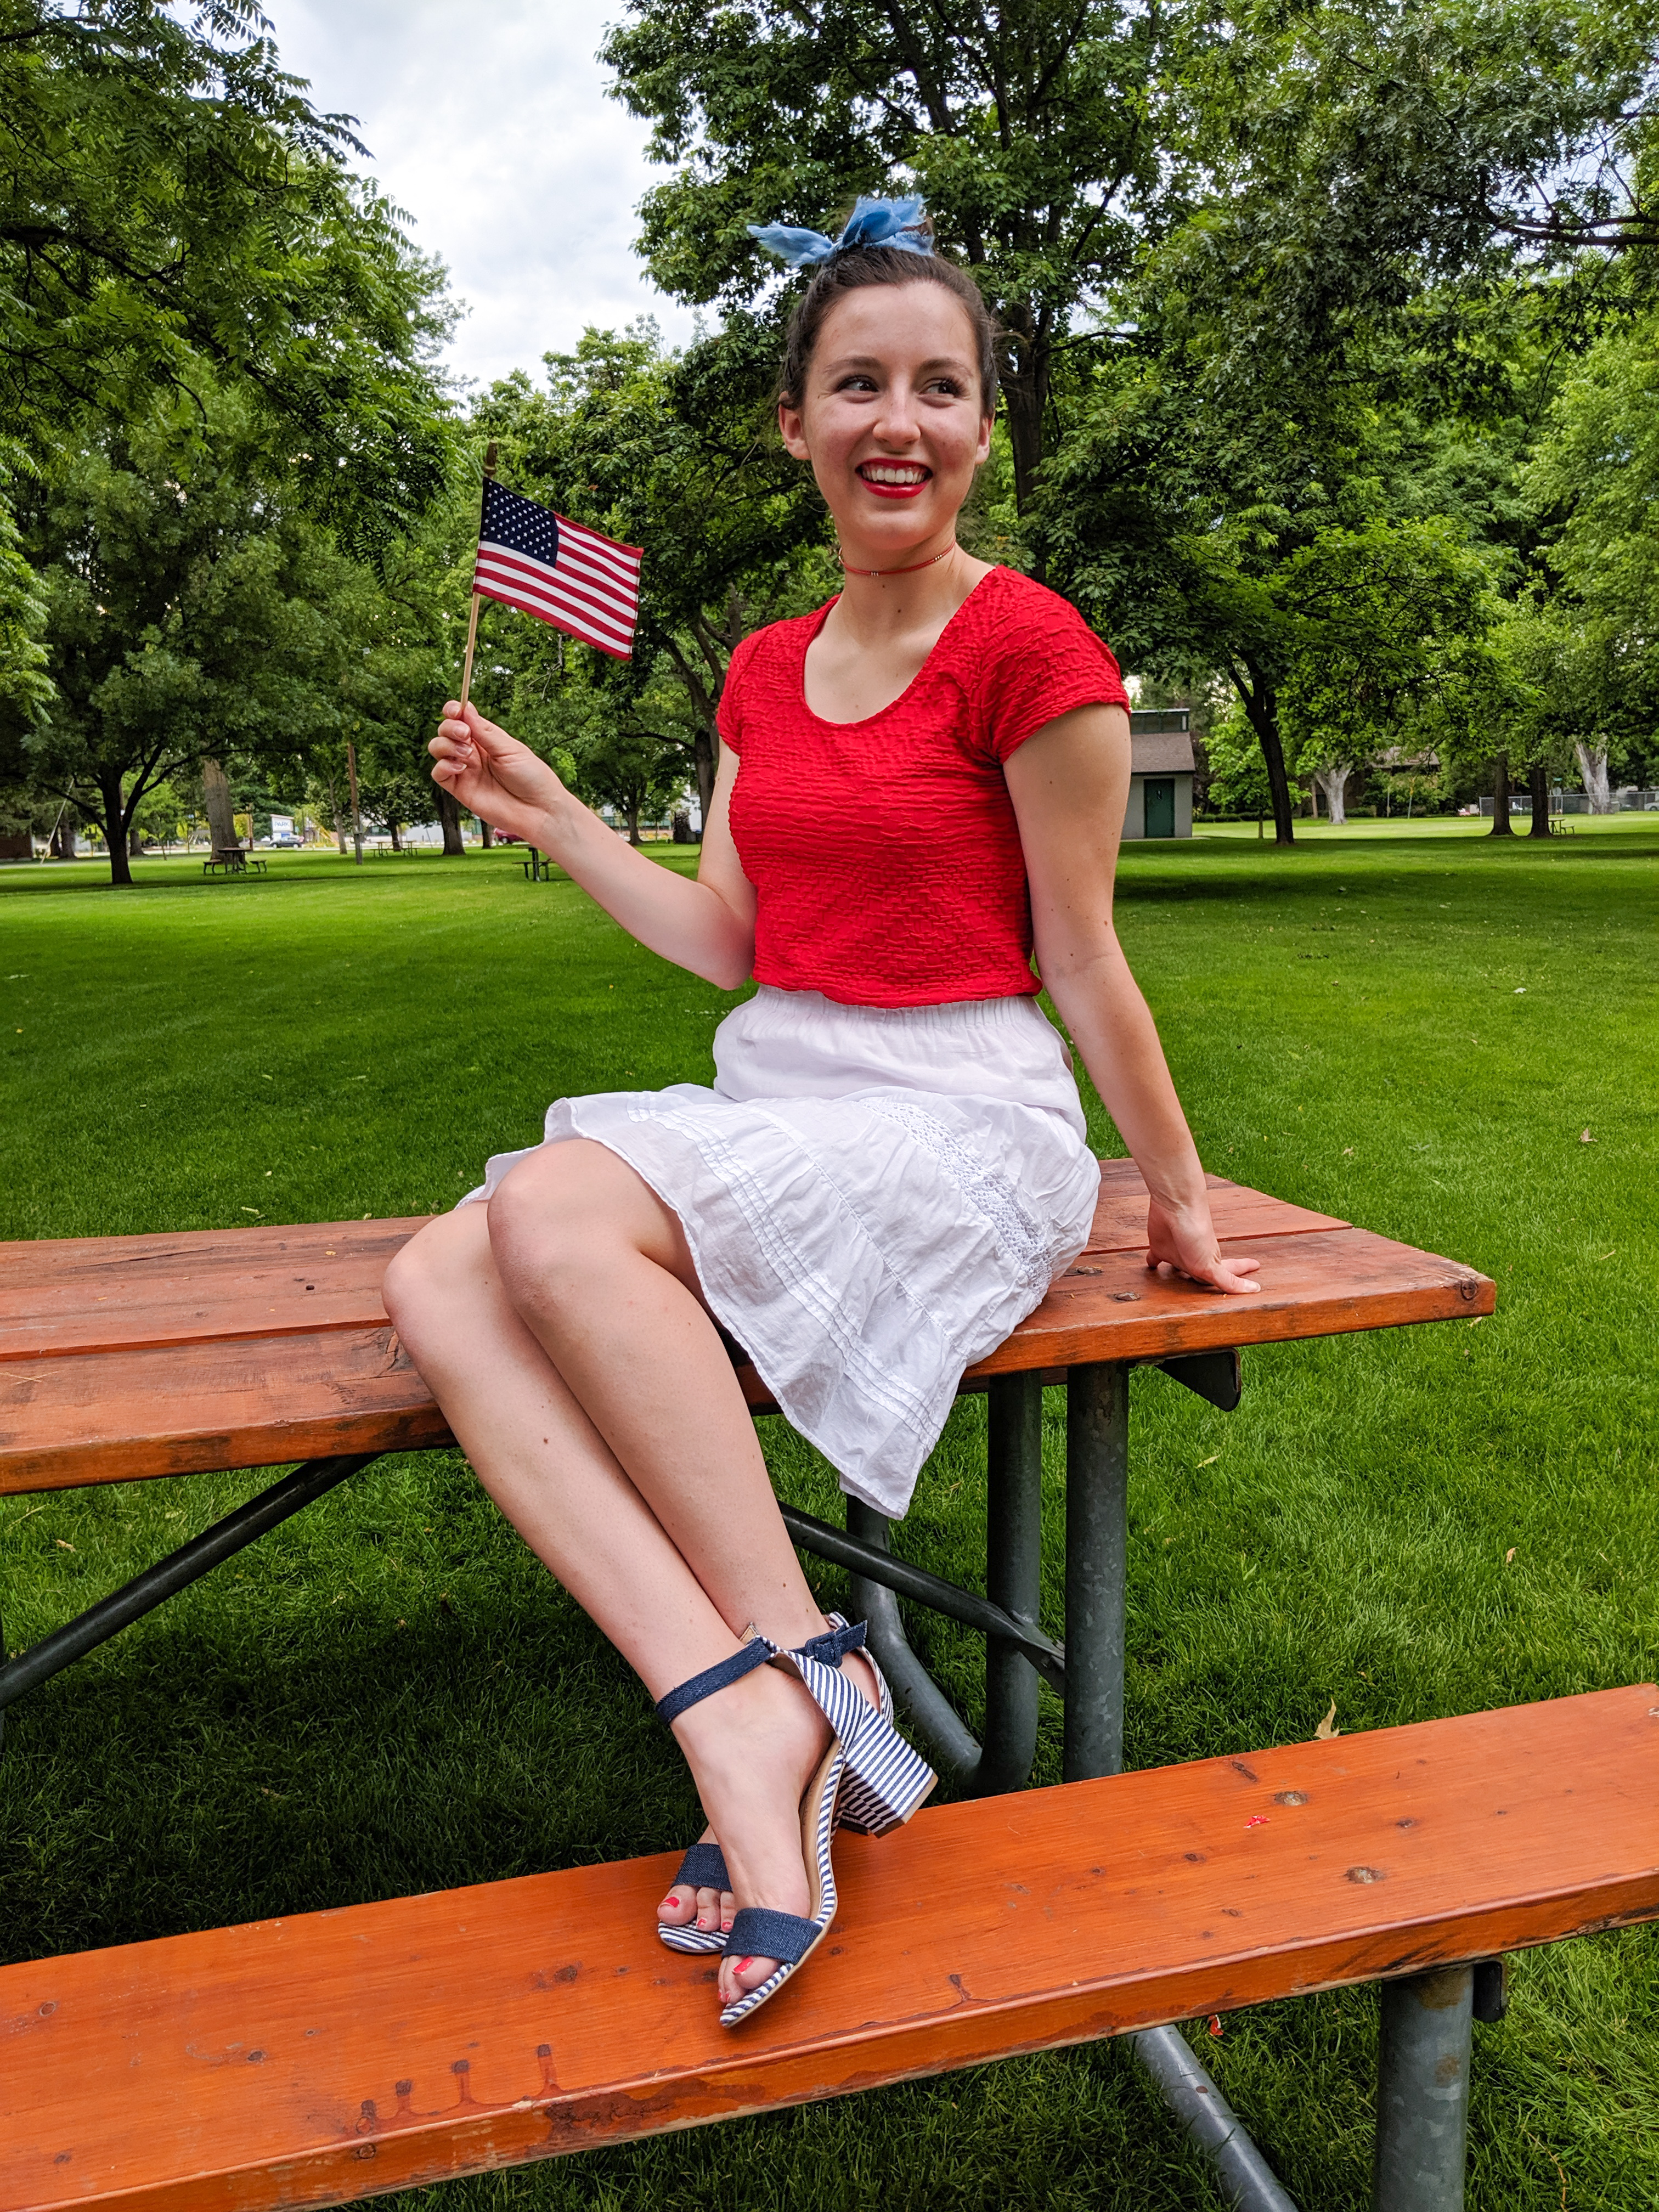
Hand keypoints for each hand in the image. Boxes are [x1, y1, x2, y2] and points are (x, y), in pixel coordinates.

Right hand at [429, 700, 564, 845]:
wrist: (539, 810)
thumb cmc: (532, 778)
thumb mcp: (510, 748)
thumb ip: (485, 731)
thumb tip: (466, 708)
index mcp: (487, 738)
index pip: (462, 719)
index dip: (453, 711)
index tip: (456, 710)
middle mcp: (474, 752)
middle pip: (445, 731)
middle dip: (450, 728)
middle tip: (465, 735)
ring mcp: (466, 770)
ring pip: (438, 749)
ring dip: (446, 745)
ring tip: (466, 754)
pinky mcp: (460, 789)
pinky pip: (438, 773)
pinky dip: (443, 766)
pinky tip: (461, 768)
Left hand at [1145, 1195, 1260, 1294]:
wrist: (1177, 1205)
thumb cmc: (1197, 1231)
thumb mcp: (1212, 1264)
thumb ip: (1227, 1279)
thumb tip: (1255, 1290)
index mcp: (1209, 1265)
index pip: (1226, 1277)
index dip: (1237, 1282)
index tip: (1253, 1285)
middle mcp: (1194, 1260)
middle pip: (1200, 1274)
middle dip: (1206, 1280)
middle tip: (1209, 1285)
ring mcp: (1177, 1253)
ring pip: (1179, 1268)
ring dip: (1178, 1275)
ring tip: (1178, 1281)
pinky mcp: (1159, 1247)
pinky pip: (1155, 1259)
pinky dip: (1153, 1263)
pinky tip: (1151, 1266)